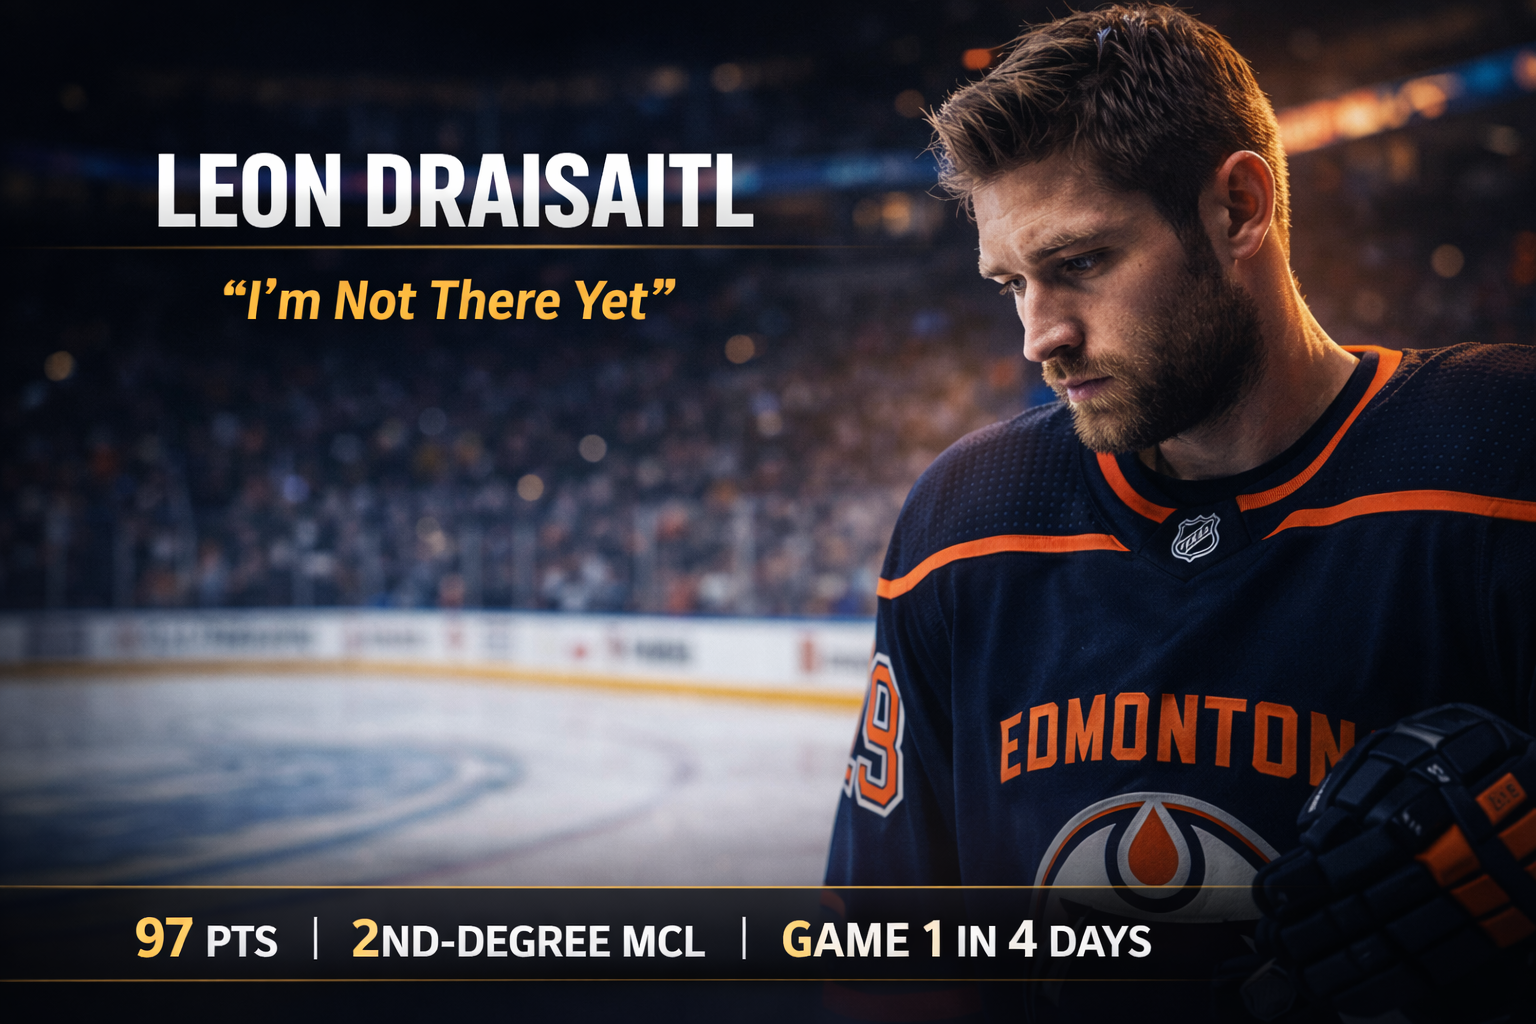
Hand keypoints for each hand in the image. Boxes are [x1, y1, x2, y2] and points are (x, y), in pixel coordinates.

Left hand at [1249, 704, 1535, 1021]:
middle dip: (1309, 927)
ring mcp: (1467, 898)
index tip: (1270, 894)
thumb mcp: (1405, 746)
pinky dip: (1383, 986)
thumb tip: (1312, 832)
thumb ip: (1356, 784)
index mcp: (1413, 806)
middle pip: (1358, 902)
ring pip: (1390, 940)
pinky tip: (1346, 996)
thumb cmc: (1462, 757)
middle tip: (1273, 940)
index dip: (1299, 880)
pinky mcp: (1488, 930)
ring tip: (1299, 974)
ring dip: (1337, 963)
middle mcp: (1438, 857)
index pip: (1340, 854)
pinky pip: (1430, 966)